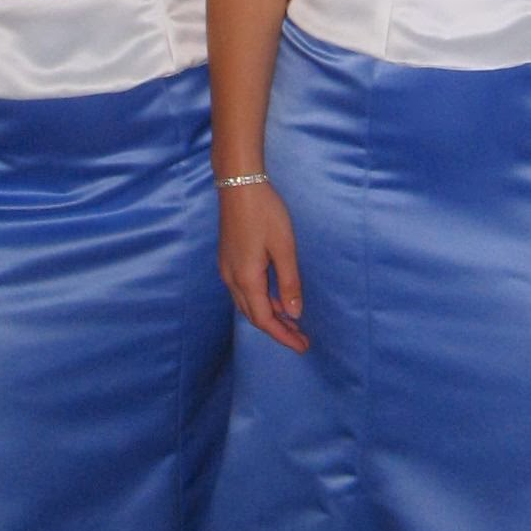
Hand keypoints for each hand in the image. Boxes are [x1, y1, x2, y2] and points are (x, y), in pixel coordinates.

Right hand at [217, 182, 309, 353]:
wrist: (238, 184)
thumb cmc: (264, 213)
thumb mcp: (284, 247)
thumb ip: (289, 282)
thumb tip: (294, 313)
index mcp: (246, 279)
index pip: (264, 319)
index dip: (283, 336)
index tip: (303, 346)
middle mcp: (231, 278)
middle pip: (253, 315)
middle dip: (277, 329)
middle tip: (301, 337)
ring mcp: (226, 268)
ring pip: (246, 303)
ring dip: (268, 315)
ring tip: (292, 320)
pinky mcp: (228, 258)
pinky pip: (243, 290)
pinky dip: (260, 299)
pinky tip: (275, 296)